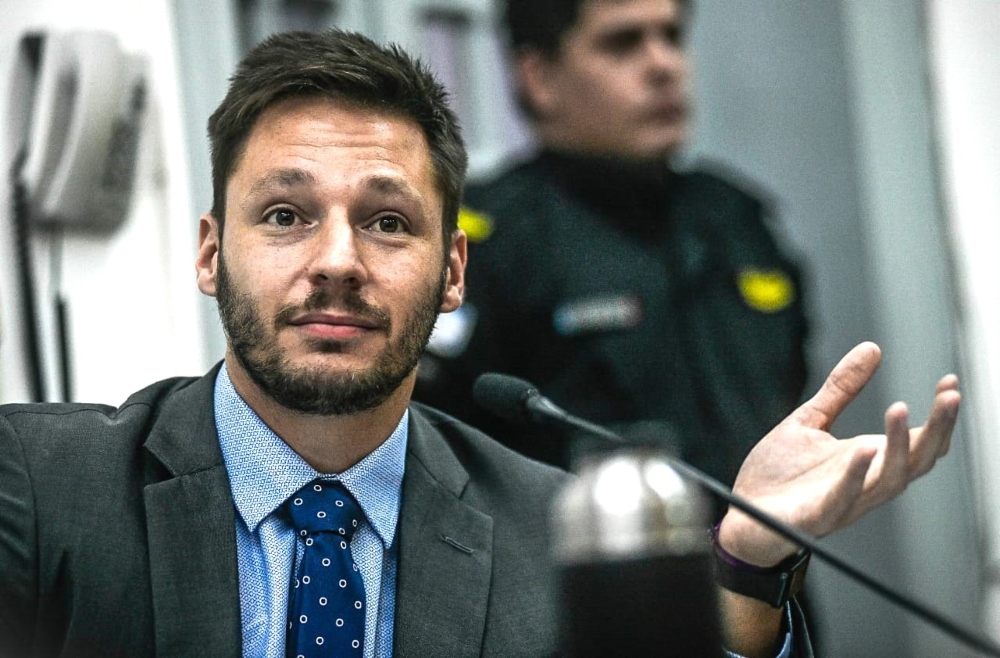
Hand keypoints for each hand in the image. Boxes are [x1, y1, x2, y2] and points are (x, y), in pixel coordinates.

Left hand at [717, 341, 959, 565]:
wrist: (741, 515)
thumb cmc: (779, 475)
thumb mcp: (810, 420)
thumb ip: (841, 389)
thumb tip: (872, 348)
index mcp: (867, 459)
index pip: (919, 441)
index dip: (940, 416)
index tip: (950, 382)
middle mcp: (865, 481)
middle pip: (918, 461)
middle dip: (938, 429)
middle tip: (949, 396)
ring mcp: (844, 500)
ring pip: (889, 480)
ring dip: (900, 446)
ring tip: (899, 409)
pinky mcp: (816, 515)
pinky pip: (844, 498)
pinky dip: (856, 475)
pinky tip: (864, 449)